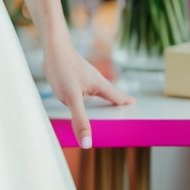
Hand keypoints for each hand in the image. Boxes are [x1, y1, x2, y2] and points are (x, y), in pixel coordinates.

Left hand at [41, 33, 134, 148]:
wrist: (52, 46)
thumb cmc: (63, 68)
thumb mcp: (72, 98)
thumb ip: (80, 120)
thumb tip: (88, 143)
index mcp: (101, 86)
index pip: (119, 99)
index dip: (127, 106)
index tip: (137, 111)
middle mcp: (95, 82)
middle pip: (111, 96)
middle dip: (118, 105)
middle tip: (126, 113)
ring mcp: (85, 78)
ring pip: (98, 93)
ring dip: (103, 102)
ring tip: (106, 111)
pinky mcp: (74, 77)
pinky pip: (85, 91)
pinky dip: (88, 99)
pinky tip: (82, 101)